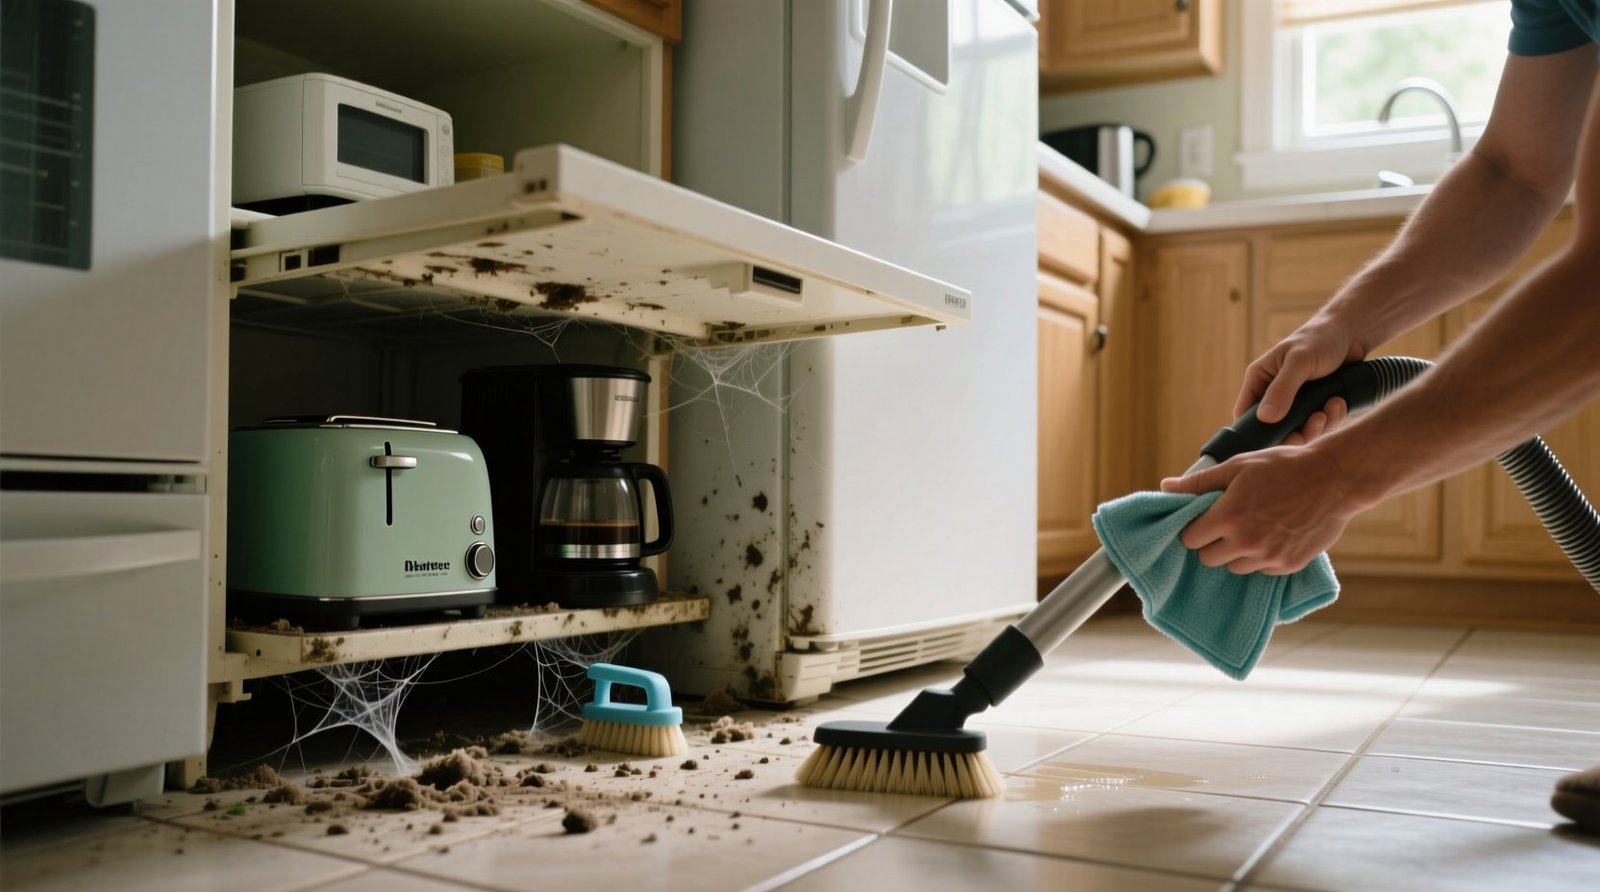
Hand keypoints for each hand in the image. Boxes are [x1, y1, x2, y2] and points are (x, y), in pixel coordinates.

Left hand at [1159, 444, 1361, 574]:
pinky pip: (1261, 570)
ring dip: (1236, 553)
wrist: (1334, 478)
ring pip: (1234, 567)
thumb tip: (1165, 487)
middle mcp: (1246, 542)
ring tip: (1252, 527)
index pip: (1189, 539)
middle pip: (1208, 559)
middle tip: (1225, 525)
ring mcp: (1268, 557)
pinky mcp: (1288, 565)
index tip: (1201, 521)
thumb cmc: (1283, 466)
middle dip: (1211, 543)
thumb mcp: (1237, 466)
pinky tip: (1272, 535)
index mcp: (1228, 517)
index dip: (1193, 529)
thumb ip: (1198, 482)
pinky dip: (1261, 558)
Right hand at [1238, 317, 1363, 426]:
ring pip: (1300, 430)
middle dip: (1296, 433)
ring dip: (1318, 425)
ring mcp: (1296, 402)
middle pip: (1275, 429)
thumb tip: (1265, 418)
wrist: (1351, 333)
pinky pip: (1321, 425)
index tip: (1275, 441)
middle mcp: (1274, 394)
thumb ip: (1282, 389)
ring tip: (1331, 407)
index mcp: (1260, 380)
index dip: (1255, 432)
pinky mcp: (1317, 406)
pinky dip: (1332, 418)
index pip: (1246, 414)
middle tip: (1313, 425)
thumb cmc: (1319, 338)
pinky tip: (1338, 402)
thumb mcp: (1299, 361)